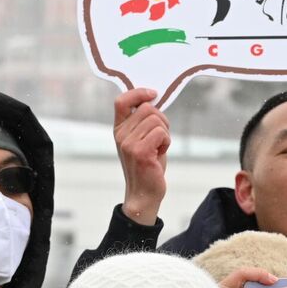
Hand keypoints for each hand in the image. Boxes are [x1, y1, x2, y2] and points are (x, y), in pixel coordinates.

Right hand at [113, 88, 170, 225]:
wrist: (143, 194)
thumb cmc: (147, 166)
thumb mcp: (141, 140)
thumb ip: (143, 122)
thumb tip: (153, 100)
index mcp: (119, 130)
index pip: (121, 101)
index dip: (138, 93)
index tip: (153, 95)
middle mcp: (121, 135)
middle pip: (147, 108)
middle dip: (161, 119)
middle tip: (161, 137)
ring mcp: (128, 143)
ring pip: (156, 120)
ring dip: (165, 133)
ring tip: (159, 148)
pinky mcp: (140, 152)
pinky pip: (161, 133)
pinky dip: (167, 142)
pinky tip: (160, 154)